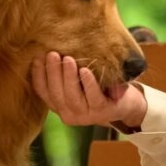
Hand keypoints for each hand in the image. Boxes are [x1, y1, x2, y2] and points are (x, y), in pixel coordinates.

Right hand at [31, 52, 147, 127]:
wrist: (128, 104)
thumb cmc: (98, 87)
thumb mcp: (78, 82)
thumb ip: (63, 74)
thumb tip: (44, 49)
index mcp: (60, 106)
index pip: (43, 92)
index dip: (38, 75)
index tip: (37, 57)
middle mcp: (69, 114)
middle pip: (55, 94)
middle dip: (52, 73)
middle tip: (52, 53)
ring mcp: (86, 116)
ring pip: (71, 97)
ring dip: (68, 77)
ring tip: (67, 59)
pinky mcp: (103, 111)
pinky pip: (93, 98)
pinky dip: (88, 83)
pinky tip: (85, 70)